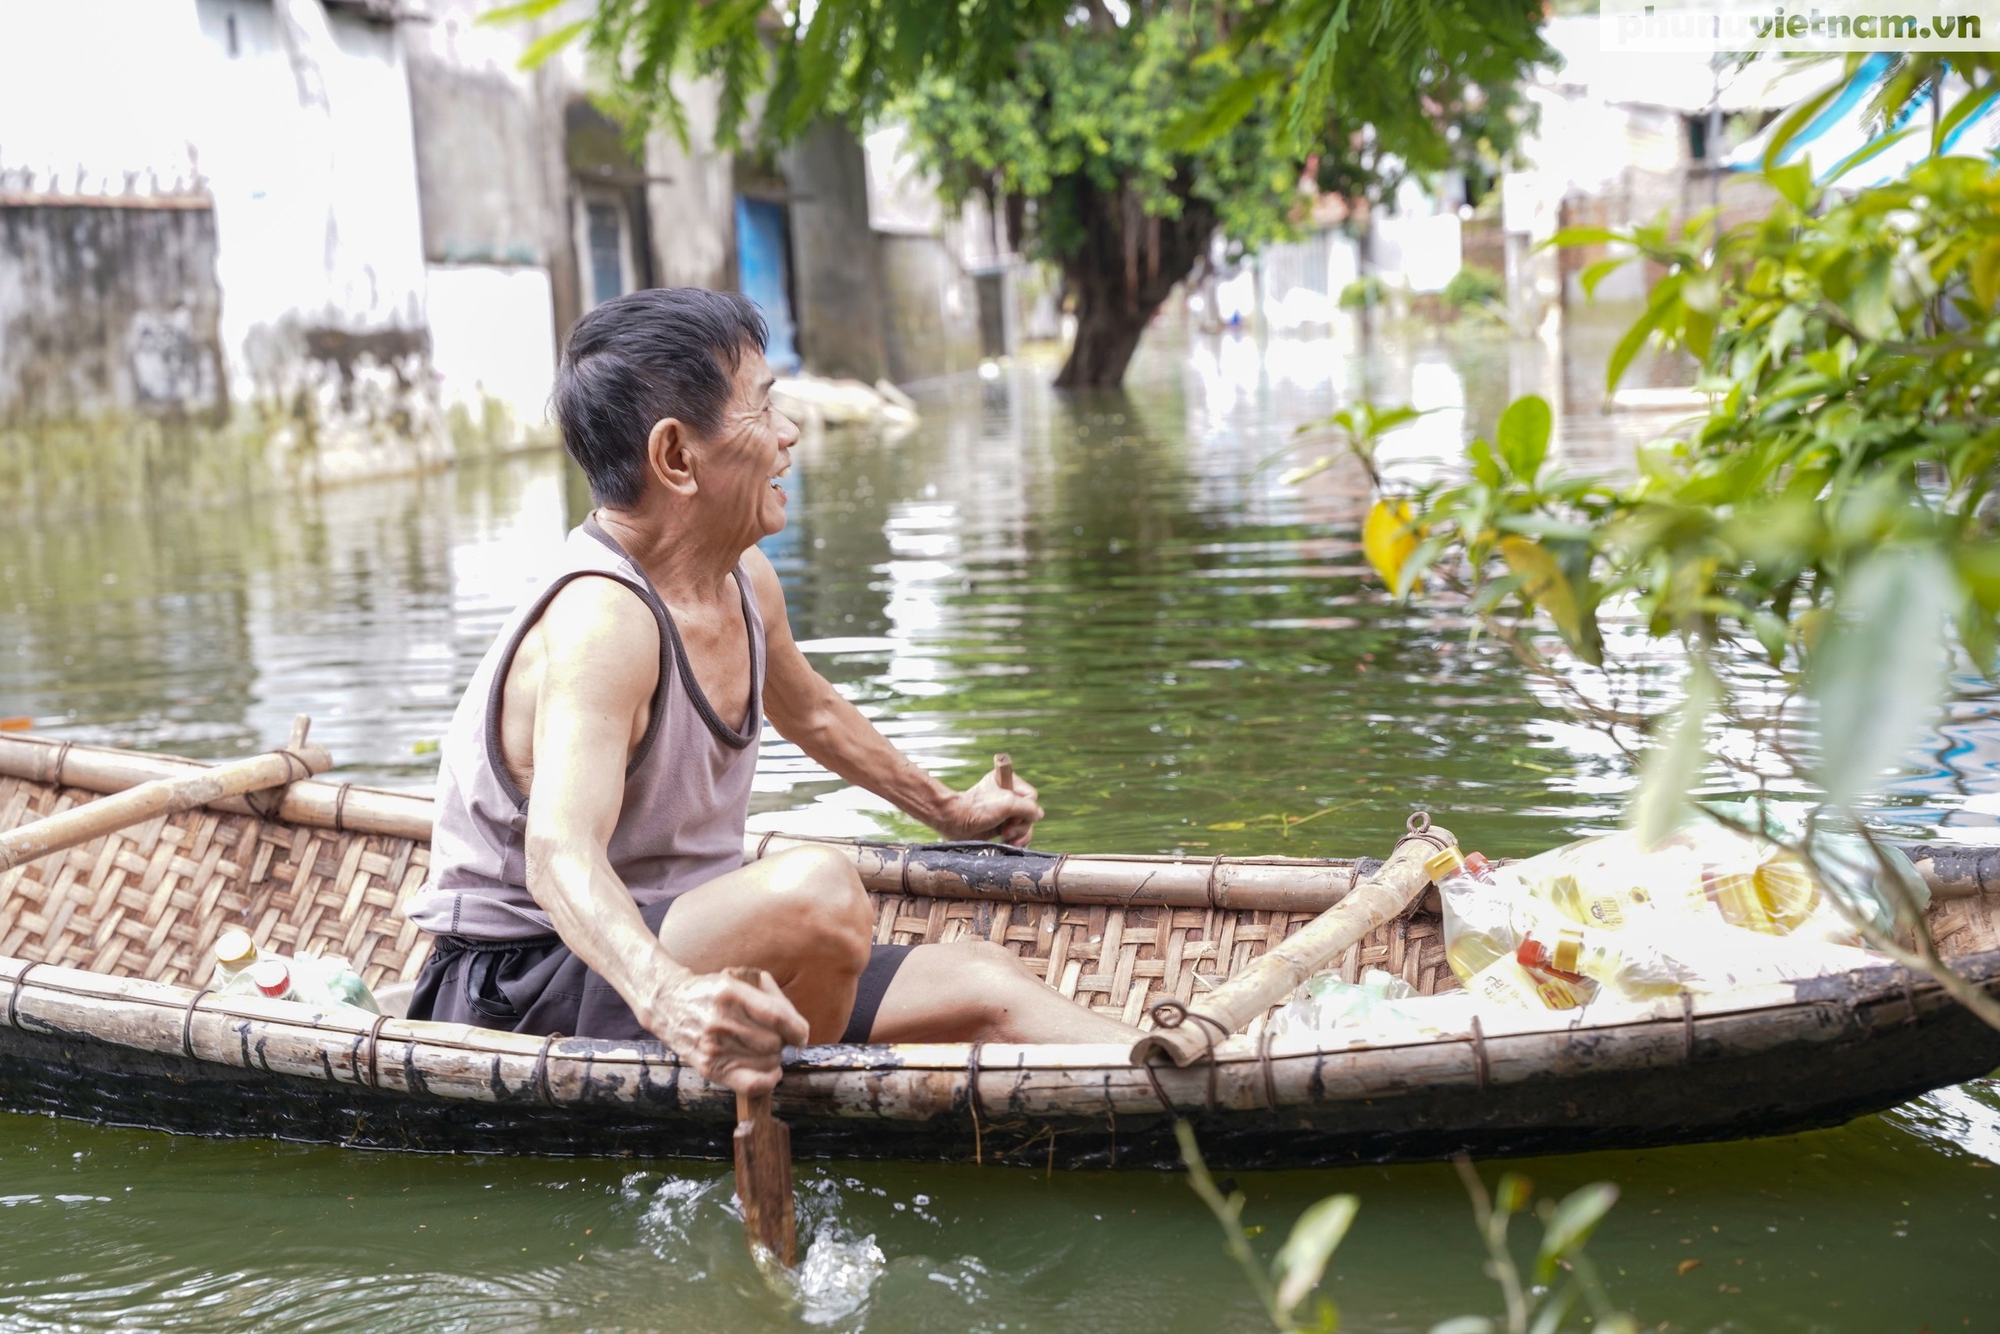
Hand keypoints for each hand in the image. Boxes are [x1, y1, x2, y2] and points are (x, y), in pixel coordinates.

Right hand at [638, 965, 809, 1094]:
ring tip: (764, 1050)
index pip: (776, 1017)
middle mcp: (720, 1021)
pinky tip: (771, 1072)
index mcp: (730, 993)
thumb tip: (798, 1030)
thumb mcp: (739, 979)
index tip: (800, 1035)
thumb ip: (771, 998)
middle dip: (782, 1043)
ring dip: (774, 1058)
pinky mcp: (708, 1067)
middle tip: (775, 1038)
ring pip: (766, 1062)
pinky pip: (750, 1083)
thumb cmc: (712, 992)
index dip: (797, 1030)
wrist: (668, 1004)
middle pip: (773, 1043)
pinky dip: (768, 1081)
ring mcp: (713, 1046)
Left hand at [932, 761, 1044, 845]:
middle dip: (1021, 825)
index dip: (1025, 808)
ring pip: (1026, 825)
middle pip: (1030, 813)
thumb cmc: (977, 809)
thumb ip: (1028, 807)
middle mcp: (1008, 796)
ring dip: (1020, 835)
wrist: (955, 824)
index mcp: (1007, 781)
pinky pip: (1019, 835)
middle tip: (1006, 829)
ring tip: (1005, 838)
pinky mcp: (1001, 827)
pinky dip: (1016, 841)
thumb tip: (1039, 815)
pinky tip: (1008, 843)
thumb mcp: (1007, 803)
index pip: (1031, 796)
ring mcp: (1005, 812)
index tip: (1009, 813)